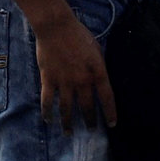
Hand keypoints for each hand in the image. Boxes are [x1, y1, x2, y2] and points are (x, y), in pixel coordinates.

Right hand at [33, 6, 116, 128]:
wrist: (56, 27)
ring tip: (69, 133)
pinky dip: (48, 112)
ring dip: (68, 123)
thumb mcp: (96, 50)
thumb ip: (98, 68)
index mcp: (97, 72)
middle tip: (91, 130)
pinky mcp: (49, 79)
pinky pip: (48, 101)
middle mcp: (82, 80)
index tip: (111, 124)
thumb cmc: (78, 35)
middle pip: (87, 107)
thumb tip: (100, 82)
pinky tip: (49, 121)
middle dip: (90, 121)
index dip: (110, 113)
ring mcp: (64, 82)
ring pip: (67, 109)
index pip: (107, 98)